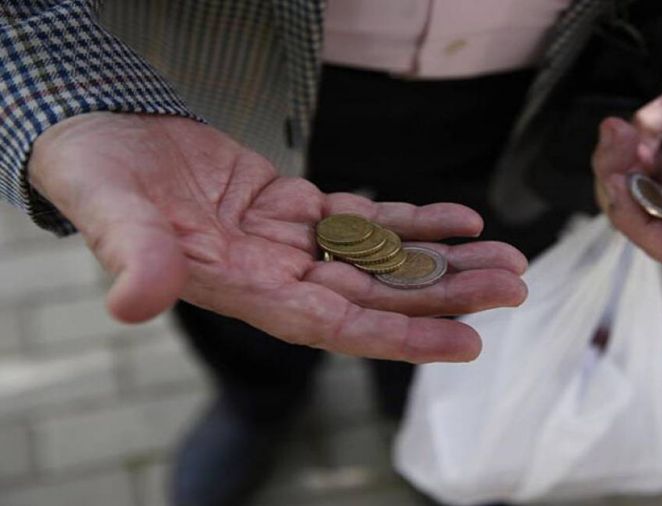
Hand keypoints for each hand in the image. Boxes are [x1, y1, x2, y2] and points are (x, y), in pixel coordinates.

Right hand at [28, 113, 527, 361]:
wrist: (103, 141)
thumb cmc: (98, 179)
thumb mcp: (108, 212)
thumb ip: (133, 255)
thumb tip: (134, 302)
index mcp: (243, 289)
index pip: (335, 324)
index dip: (400, 335)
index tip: (466, 341)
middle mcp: (277, 275)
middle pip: (376, 294)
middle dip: (445, 294)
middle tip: (512, 286)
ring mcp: (292, 242)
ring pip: (382, 259)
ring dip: (443, 260)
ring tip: (506, 258)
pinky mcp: (297, 207)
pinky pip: (367, 218)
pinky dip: (414, 220)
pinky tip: (460, 219)